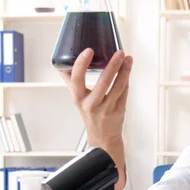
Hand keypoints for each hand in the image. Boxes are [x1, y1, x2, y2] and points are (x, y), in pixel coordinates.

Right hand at [59, 48, 132, 175]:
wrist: (102, 138)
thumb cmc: (90, 115)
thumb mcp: (78, 100)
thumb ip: (71, 82)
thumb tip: (62, 66)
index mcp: (79, 99)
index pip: (77, 80)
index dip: (81, 64)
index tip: (88, 51)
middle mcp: (92, 105)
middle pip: (103, 83)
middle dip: (112, 66)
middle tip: (119, 53)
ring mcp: (107, 109)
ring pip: (118, 87)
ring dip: (125, 71)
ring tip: (128, 58)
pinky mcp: (119, 110)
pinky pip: (124, 92)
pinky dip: (126, 79)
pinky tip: (128, 68)